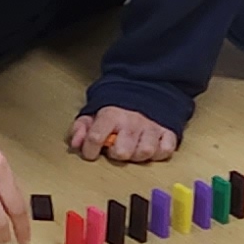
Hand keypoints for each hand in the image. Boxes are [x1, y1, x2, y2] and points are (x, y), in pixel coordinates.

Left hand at [67, 104, 181, 165]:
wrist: (145, 89)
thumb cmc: (118, 110)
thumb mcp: (94, 114)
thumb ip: (81, 128)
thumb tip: (75, 144)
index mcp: (111, 115)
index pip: (96, 137)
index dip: (89, 150)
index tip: (90, 153)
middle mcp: (132, 122)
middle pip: (122, 151)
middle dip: (117, 154)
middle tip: (117, 148)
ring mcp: (151, 127)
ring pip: (145, 152)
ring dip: (138, 155)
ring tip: (134, 148)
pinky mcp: (168, 132)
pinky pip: (165, 151)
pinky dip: (158, 153)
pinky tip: (150, 147)